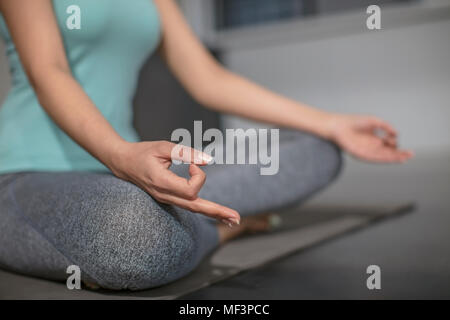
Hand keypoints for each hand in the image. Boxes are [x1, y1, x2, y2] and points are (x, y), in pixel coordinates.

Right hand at [108, 141, 240, 224]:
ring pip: (193, 209)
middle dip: (216, 211)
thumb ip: (185, 152)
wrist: (122, 162)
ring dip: (214, 213)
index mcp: (162, 183)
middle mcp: (165, 195)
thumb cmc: (142, 152)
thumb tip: (208, 160)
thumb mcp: (163, 146)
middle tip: (236, 218)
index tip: (193, 163)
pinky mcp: (169, 198)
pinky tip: (218, 213)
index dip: (198, 176)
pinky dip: (205, 209)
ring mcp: (166, 199)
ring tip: (233, 219)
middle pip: (195, 207)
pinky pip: (189, 206)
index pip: (190, 190)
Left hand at [327, 114, 413, 162]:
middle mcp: (372, 146)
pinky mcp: (362, 155)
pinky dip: (385, 159)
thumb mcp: (374, 121)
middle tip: (411, 154)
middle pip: (389, 152)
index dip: (395, 143)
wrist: (338, 127)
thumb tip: (396, 134)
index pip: (389, 144)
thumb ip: (386, 127)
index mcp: (375, 138)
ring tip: (406, 158)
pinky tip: (393, 159)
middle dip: (400, 153)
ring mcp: (367, 151)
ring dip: (395, 158)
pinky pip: (376, 158)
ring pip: (384, 157)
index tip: (394, 138)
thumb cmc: (354, 122)